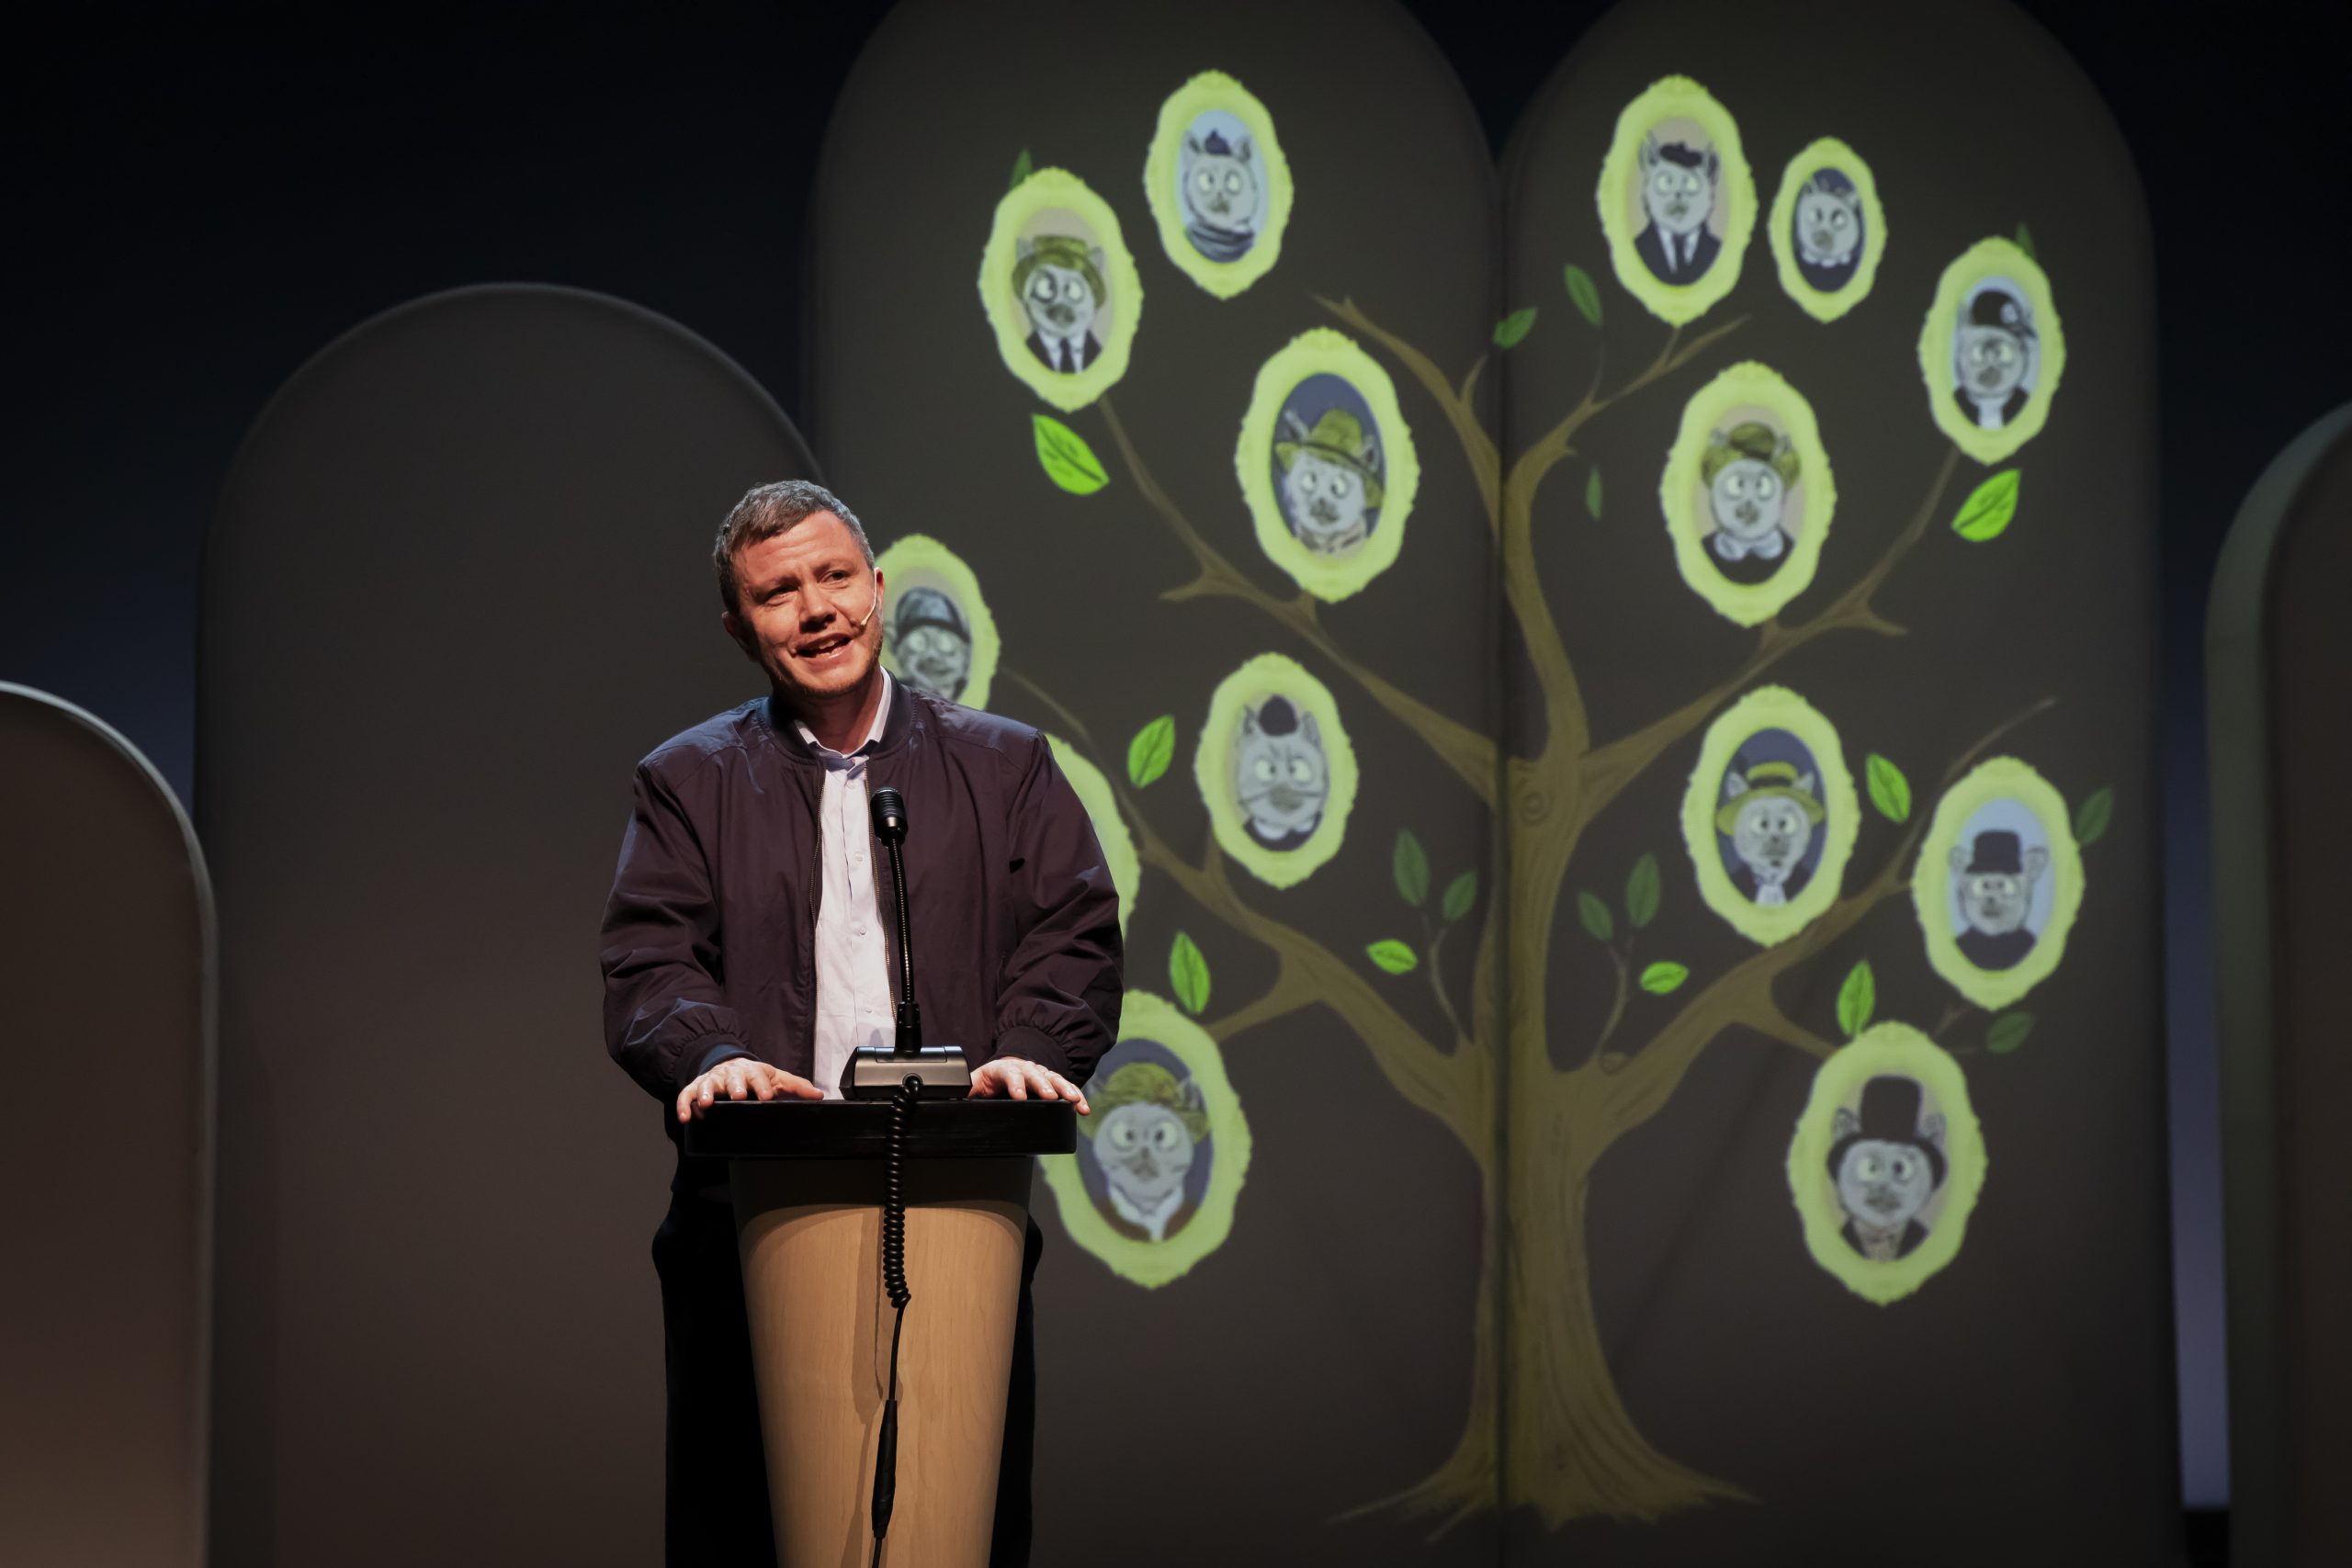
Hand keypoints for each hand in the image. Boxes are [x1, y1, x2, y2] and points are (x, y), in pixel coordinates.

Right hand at [675, 1058, 824, 1121]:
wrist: (729, 1063)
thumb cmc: (754, 1076)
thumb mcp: (776, 1078)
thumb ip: (796, 1086)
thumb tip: (819, 1095)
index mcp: (752, 1071)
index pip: (758, 1076)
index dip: (762, 1086)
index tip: (767, 1096)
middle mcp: (731, 1074)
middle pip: (733, 1078)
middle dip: (735, 1086)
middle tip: (738, 1096)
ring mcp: (713, 1079)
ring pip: (708, 1084)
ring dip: (706, 1093)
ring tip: (707, 1104)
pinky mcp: (697, 1086)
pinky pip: (688, 1094)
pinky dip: (685, 1104)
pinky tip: (685, 1117)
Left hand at [970, 1056, 1090, 1114]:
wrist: (1004, 1070)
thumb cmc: (989, 1080)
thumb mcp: (975, 1083)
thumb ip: (966, 1089)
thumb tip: (953, 1097)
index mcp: (1002, 1069)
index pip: (1009, 1073)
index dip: (1015, 1084)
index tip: (1020, 1097)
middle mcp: (1024, 1068)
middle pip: (1035, 1074)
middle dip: (1044, 1086)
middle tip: (1051, 1097)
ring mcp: (1039, 1074)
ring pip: (1054, 1079)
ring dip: (1066, 1090)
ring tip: (1075, 1102)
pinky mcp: (1052, 1083)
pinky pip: (1066, 1088)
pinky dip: (1076, 1096)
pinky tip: (1083, 1108)